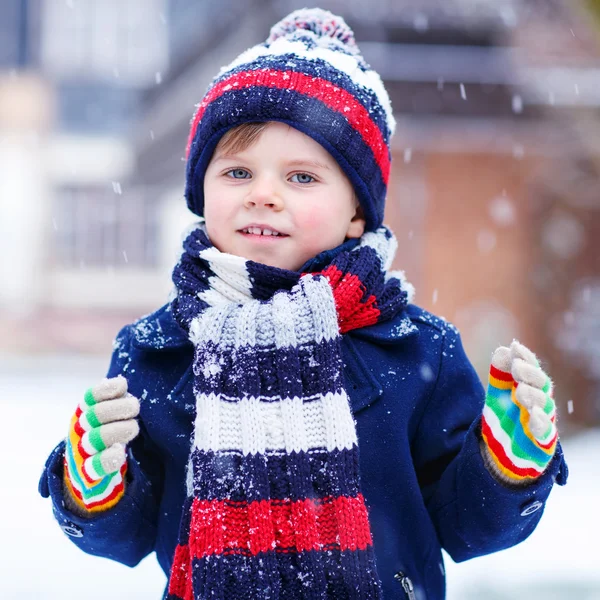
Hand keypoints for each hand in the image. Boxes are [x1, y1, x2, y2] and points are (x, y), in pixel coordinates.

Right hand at [63, 375, 139, 513]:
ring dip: (117, 430)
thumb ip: (116, 400)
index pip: (91, 397)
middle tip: (135, 407)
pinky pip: (96, 466)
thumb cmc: (103, 432)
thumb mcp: (107, 414)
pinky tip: (119, 452)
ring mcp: (82, 450)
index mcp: (84, 411)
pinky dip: (108, 458)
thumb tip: (121, 383)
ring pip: (96, 438)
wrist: (85, 469)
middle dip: (117, 408)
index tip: (123, 385)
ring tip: (134, 427)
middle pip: (95, 414)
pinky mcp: (87, 472)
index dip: (105, 389)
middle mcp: (80, 428)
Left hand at [481, 340, 557, 485]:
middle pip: (541, 384)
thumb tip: (502, 350)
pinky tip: (534, 415)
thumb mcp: (496, 394)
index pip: (531, 369)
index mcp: (528, 388)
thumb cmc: (503, 419)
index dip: (525, 358)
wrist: (501, 453)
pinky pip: (546, 433)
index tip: (515, 348)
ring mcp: (543, 421)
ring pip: (545, 406)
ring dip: (535, 396)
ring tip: (521, 390)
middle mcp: (538, 402)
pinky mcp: (543, 442)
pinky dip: (542, 423)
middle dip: (530, 374)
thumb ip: (499, 374)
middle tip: (517, 367)